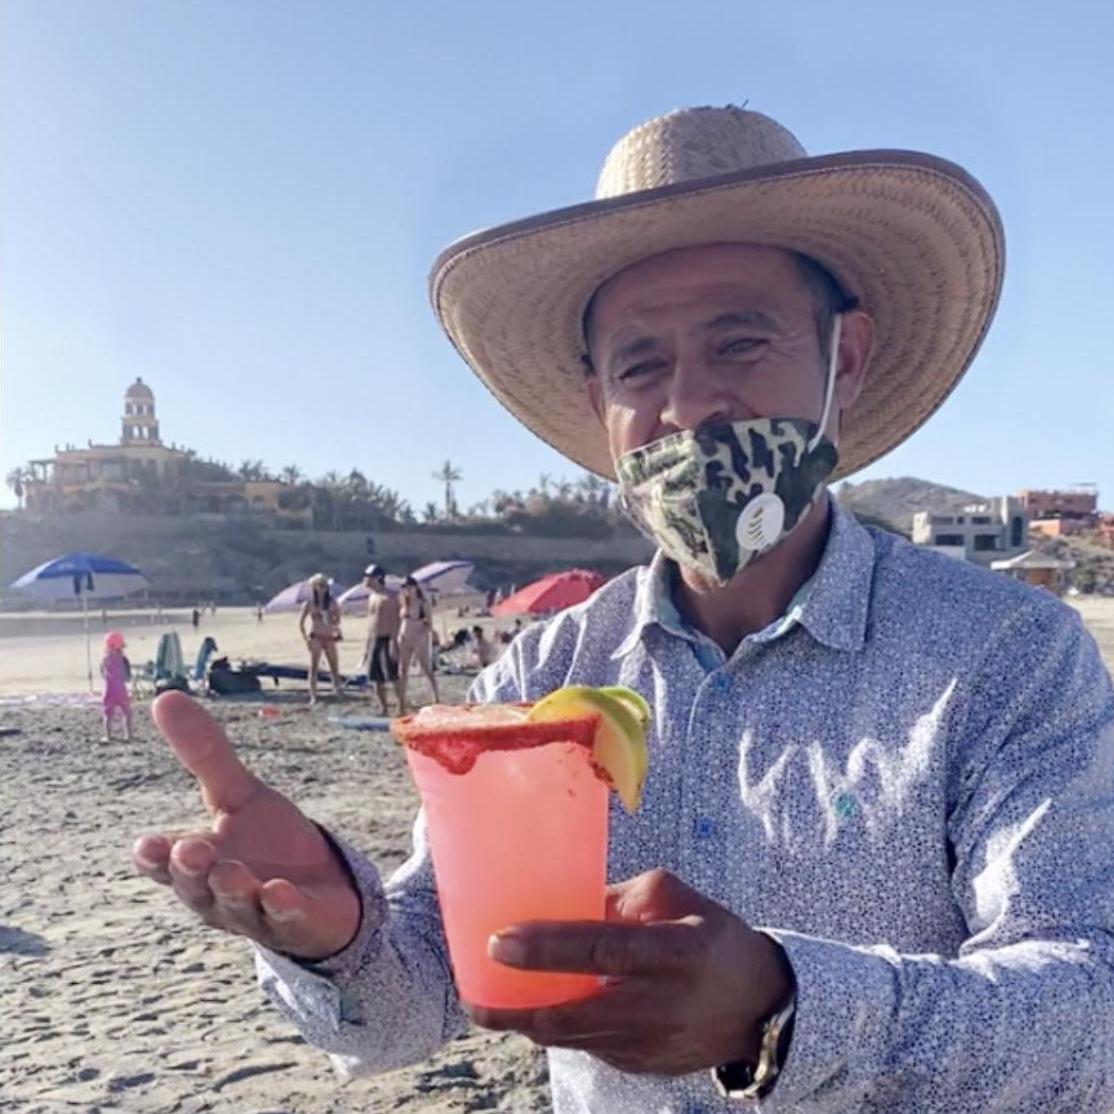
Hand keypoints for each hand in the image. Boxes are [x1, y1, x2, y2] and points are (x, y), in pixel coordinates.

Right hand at [132, 692, 361, 958]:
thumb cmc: (269, 843)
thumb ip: (204, 752)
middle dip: (191, 870)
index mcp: (198, 864)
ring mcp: (255, 912)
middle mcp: (217, 894)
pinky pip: (285, 918)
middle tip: (189, 849)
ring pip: (236, 905)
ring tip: (232, 871)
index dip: (153, 858)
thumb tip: (163, 696)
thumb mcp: (239, 793)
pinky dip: (280, 906)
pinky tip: (279, 893)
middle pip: (195, 887)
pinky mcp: (296, 922)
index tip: (146, 844)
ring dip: (232, 888)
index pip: (164, 865)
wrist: (325, 886)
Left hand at [470, 869, 792, 1075]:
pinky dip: (559, 1029)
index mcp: (671, 953)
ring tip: (489, 1001)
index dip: (546, 949)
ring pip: (572, 1038)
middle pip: (571, 1015)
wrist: (761, 1007)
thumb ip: (620, 899)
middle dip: (515, 1008)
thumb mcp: (676, 898)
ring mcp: (648, 1046)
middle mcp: (657, 1006)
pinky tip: (537, 1011)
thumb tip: (564, 905)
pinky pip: (588, 1047)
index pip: (599, 950)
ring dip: (528, 1021)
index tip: (499, 942)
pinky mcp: (641, 1067)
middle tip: (473, 992)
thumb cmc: (713, 936)